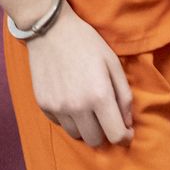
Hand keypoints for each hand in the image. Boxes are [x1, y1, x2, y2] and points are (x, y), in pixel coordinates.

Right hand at [27, 4, 132, 147]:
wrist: (50, 30)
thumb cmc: (87, 43)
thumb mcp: (113, 64)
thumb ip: (124, 96)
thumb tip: (126, 123)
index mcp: (99, 96)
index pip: (115, 135)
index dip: (124, 136)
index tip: (126, 131)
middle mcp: (77, 106)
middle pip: (95, 140)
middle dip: (104, 131)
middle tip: (105, 115)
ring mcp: (58, 107)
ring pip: (76, 134)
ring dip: (85, 126)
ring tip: (86, 106)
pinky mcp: (43, 104)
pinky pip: (60, 123)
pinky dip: (68, 118)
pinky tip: (70, 98)